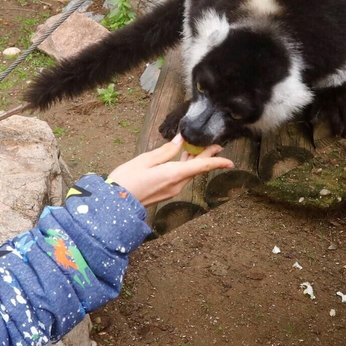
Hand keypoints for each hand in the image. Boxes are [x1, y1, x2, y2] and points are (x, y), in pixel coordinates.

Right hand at [107, 136, 233, 207]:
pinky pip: (180, 178)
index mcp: (173, 174)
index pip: (201, 166)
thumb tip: (180, 141)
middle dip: (207, 157)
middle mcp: (176, 184)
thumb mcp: (145, 160)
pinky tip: (181, 158)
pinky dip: (184, 167)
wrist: (115, 204)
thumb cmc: (126, 180)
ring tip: (198, 147)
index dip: (217, 162)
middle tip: (216, 145)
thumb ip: (166, 150)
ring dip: (195, 161)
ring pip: (188, 173)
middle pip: (197, 169)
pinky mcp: (165, 193)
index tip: (231, 161)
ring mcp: (171, 190)